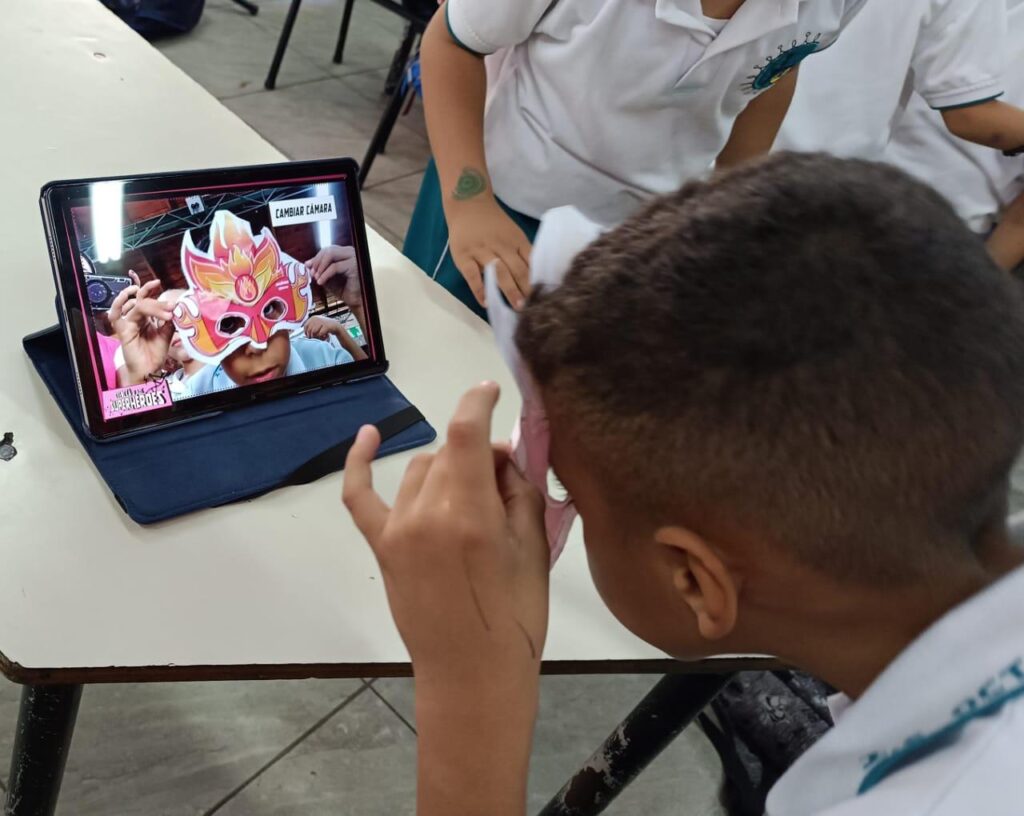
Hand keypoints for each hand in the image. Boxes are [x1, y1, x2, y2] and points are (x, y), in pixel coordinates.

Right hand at [108, 271, 173, 384]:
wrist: (150, 369)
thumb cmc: (155, 353)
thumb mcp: (167, 333)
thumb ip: (169, 320)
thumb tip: (175, 306)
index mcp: (146, 317)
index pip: (145, 298)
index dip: (150, 289)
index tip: (158, 282)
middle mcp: (136, 318)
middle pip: (143, 301)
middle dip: (158, 302)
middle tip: (172, 307)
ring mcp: (128, 323)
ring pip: (136, 306)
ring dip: (151, 305)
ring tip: (165, 311)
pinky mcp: (122, 331)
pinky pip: (115, 315)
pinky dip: (119, 304)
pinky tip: (130, 297)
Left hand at [304, 315, 332, 340]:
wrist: (336, 326)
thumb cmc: (325, 327)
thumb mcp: (317, 324)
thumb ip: (311, 327)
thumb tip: (305, 335)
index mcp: (313, 318)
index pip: (305, 326)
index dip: (306, 332)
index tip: (309, 336)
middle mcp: (317, 318)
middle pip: (309, 330)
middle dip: (312, 336)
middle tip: (316, 338)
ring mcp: (321, 322)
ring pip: (314, 332)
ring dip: (316, 337)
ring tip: (321, 337)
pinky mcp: (326, 326)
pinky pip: (320, 334)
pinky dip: (321, 337)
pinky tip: (325, 336)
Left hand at [306, 245, 360, 301]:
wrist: (355, 301)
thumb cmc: (344, 289)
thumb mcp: (328, 277)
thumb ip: (319, 269)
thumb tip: (307, 263)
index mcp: (345, 253)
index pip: (328, 249)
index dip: (316, 257)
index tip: (308, 267)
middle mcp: (351, 252)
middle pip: (329, 250)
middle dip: (317, 261)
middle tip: (311, 273)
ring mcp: (353, 258)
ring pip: (331, 254)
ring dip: (320, 266)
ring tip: (316, 277)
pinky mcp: (354, 266)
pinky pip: (335, 267)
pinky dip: (325, 274)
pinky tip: (320, 282)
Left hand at [343, 383, 548, 687]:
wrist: (471, 675)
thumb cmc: (515, 617)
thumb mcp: (533, 549)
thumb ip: (519, 490)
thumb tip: (503, 452)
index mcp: (470, 514)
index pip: (467, 433)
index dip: (478, 402)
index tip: (492, 390)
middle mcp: (427, 513)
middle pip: (449, 451)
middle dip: (478, 451)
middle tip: (506, 479)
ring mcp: (398, 529)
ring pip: (421, 468)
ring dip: (448, 467)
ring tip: (474, 494)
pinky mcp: (382, 546)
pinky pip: (361, 496)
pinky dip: (360, 463)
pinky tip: (368, 436)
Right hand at [448, 200, 531, 308]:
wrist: (468, 204)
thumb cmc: (493, 223)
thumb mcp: (513, 233)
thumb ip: (523, 252)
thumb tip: (537, 277)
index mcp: (516, 240)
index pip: (530, 262)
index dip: (537, 280)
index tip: (544, 297)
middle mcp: (501, 245)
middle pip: (517, 269)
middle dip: (526, 289)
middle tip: (532, 308)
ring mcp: (481, 251)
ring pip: (498, 272)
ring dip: (509, 290)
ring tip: (516, 307)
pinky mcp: (464, 256)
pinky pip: (472, 275)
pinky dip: (479, 289)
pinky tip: (486, 302)